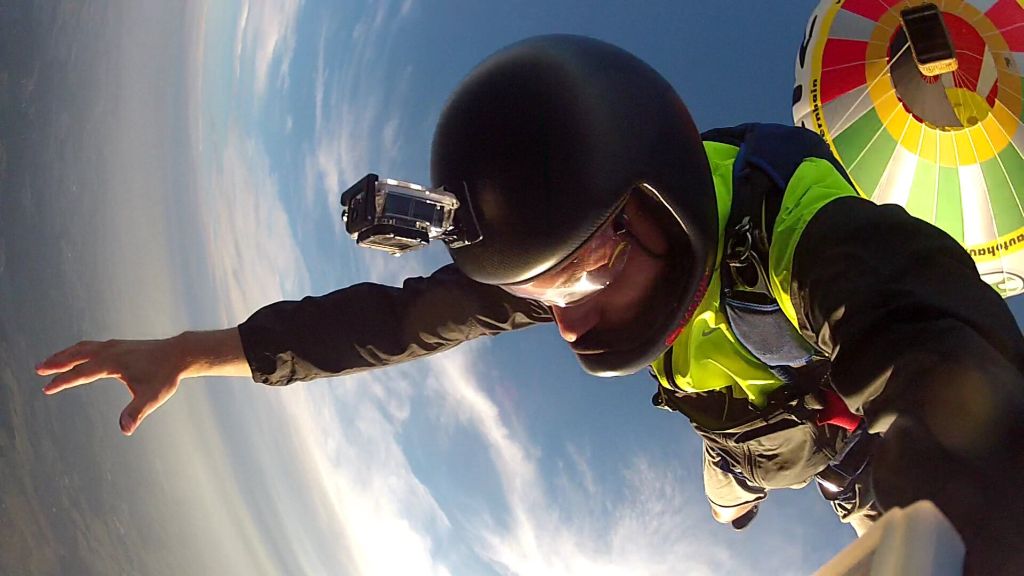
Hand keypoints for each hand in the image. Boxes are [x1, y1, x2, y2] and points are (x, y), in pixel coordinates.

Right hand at [37, 339, 184, 435]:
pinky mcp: (119, 345)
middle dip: (57, 363)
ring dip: (65, 355)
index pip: (82, 373)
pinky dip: (78, 351)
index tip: (46, 388)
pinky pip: (92, 346)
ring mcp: (114, 346)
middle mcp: (111, 351)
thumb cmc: (165, 376)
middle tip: (38, 369)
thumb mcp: (152, 397)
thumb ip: (137, 412)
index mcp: (113, 363)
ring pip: (83, 348)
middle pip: (77, 355)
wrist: (179, 354)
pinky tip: (76, 356)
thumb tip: (126, 429)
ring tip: (50, 362)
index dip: (63, 381)